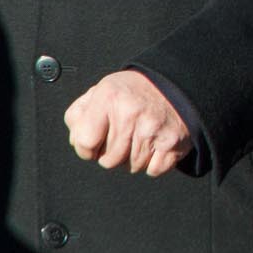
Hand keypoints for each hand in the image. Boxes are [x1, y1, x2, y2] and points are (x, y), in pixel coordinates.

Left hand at [65, 70, 191, 176]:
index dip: (86, 149)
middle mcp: (130, 113)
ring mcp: (153, 129)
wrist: (176, 81)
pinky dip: (153, 163)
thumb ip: (79, 115)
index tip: (94, 144)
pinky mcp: (173, 142)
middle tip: (122, 137)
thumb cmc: (133, 91)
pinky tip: (154, 146)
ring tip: (139, 139)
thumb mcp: (101, 90)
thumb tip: (76, 142)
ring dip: (132, 159)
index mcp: (109, 98)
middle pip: (108, 160)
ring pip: (131, 167)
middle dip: (112, 154)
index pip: (85, 143)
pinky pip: (153, 170)